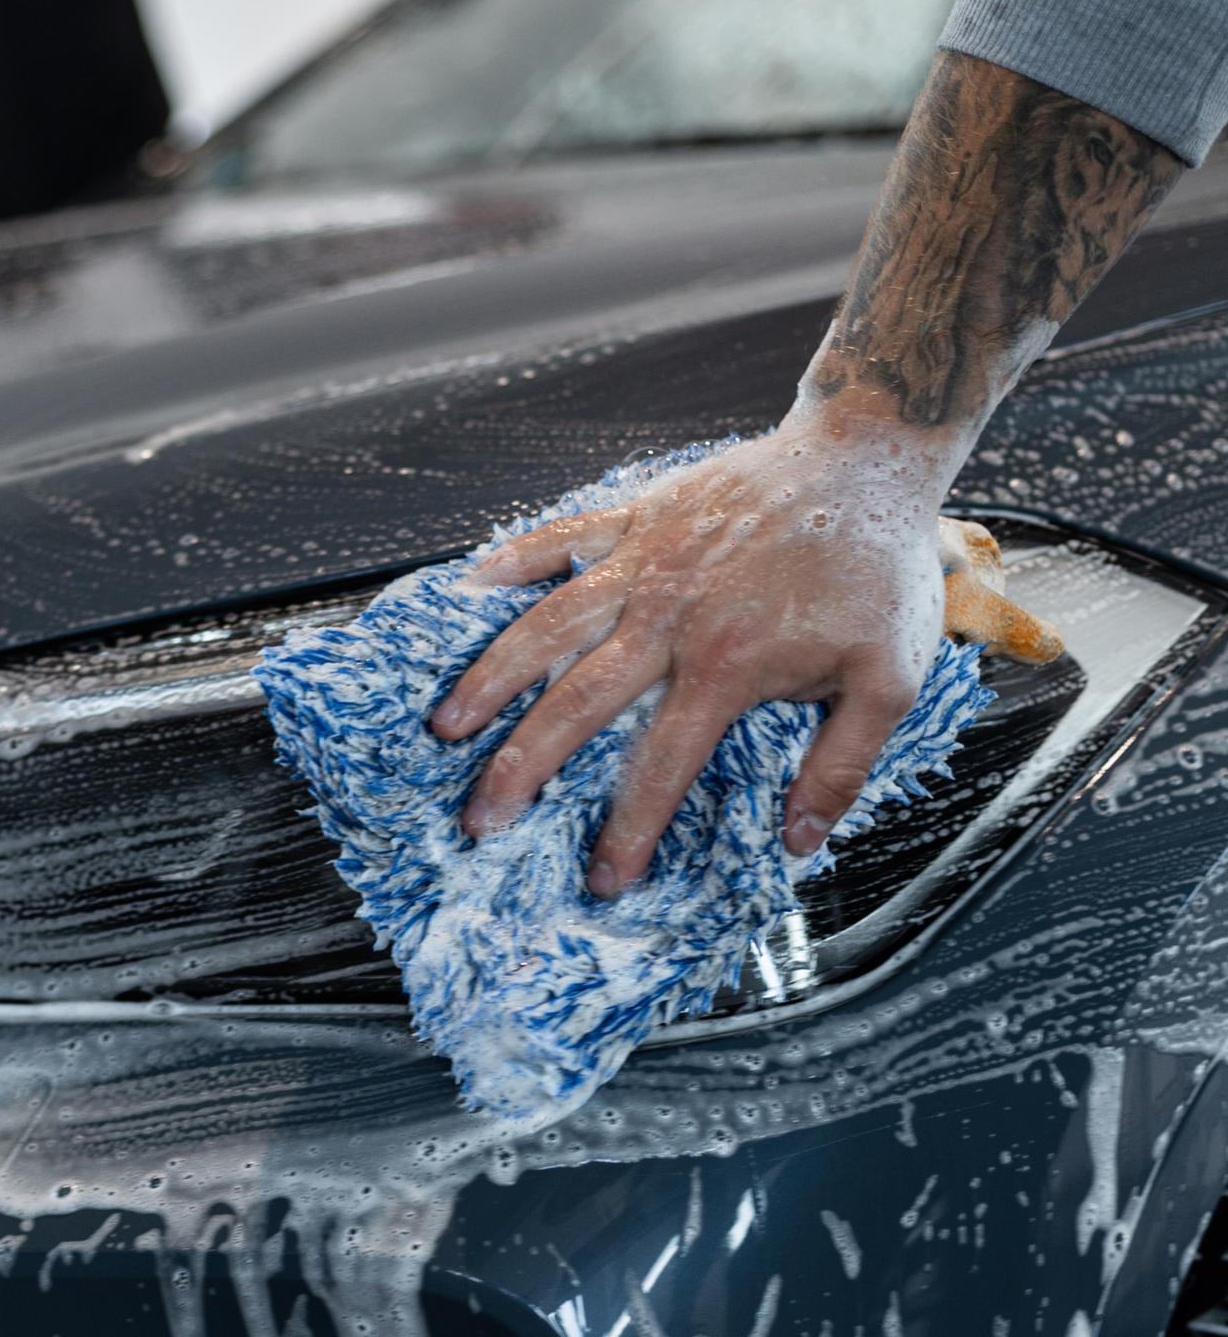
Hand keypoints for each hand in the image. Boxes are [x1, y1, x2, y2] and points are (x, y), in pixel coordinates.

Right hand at [429, 406, 948, 895]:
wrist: (868, 457)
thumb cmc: (878, 569)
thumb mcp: (890, 678)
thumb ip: (842, 764)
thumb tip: (799, 840)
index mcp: (727, 665)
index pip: (662, 764)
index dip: (629, 829)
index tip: (603, 879)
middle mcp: (670, 616)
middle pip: (576, 703)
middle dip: (522, 767)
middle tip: (480, 818)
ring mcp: (646, 561)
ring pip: (548, 625)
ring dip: (491, 678)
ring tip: (446, 724)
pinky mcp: (638, 515)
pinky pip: (559, 538)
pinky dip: (509, 562)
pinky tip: (464, 592)